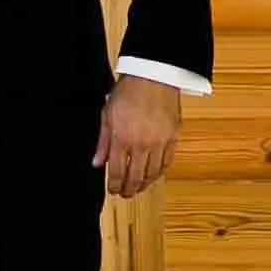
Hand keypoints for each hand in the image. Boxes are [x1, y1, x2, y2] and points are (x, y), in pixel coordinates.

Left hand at [93, 75, 180, 199]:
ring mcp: (159, 143)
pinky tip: (154, 174)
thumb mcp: (107, 115)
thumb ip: (103, 142)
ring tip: (139, 187)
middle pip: (135, 177)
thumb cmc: (129, 91)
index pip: (117, 172)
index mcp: (122, 139)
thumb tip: (97, 162)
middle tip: (125, 194)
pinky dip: (160, 172)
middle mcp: (141, 145)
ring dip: (145, 184)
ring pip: (153, 173)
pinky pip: (167, 162)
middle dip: (129, 189)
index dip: (114, 185)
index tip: (113, 190)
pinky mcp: (173, 138)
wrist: (153, 76)